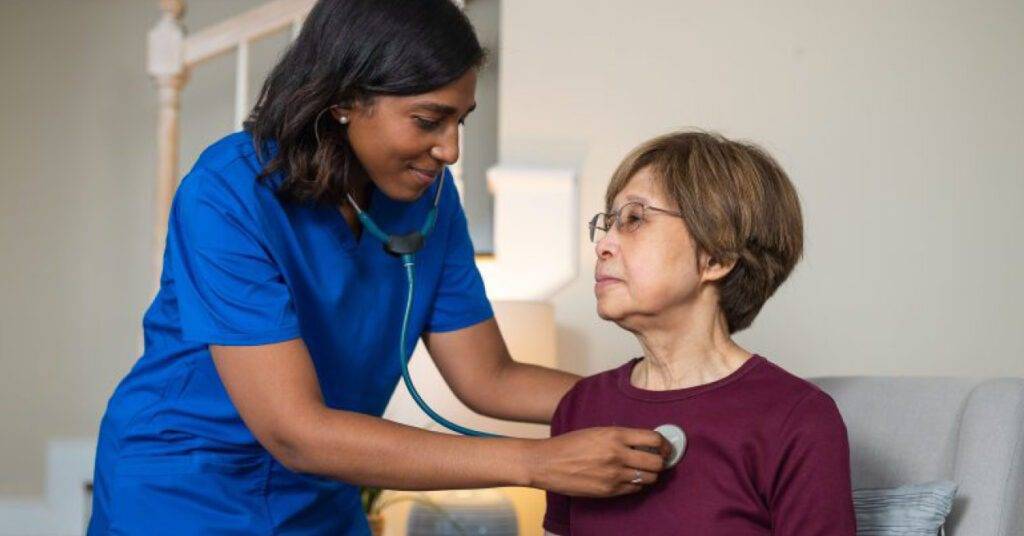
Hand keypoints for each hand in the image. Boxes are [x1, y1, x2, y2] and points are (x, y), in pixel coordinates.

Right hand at [523, 427, 670, 496]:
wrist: (546, 462)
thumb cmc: (570, 444)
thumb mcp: (598, 432)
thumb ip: (622, 436)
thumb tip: (647, 443)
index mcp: (615, 434)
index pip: (654, 439)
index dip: (665, 444)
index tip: (666, 447)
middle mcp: (617, 454)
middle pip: (657, 462)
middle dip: (661, 462)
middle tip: (659, 460)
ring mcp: (613, 475)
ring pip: (649, 478)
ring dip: (650, 475)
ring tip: (643, 470)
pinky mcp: (608, 491)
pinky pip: (635, 489)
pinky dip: (636, 484)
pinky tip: (629, 479)